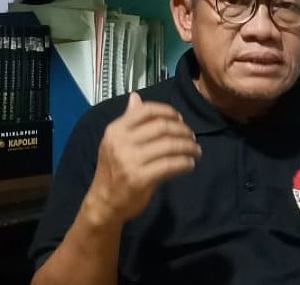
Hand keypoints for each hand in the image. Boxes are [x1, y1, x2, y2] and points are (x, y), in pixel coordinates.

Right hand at [88, 92, 200, 222]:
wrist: (104, 203)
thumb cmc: (113, 170)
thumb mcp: (115, 141)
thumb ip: (128, 120)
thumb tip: (136, 96)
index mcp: (116, 130)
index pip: (146, 111)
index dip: (167, 111)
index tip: (180, 118)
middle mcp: (121, 142)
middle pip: (161, 127)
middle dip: (182, 130)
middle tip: (191, 136)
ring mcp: (130, 160)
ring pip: (169, 145)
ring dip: (188, 147)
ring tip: (195, 150)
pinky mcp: (140, 178)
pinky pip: (170, 165)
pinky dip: (184, 163)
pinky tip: (189, 164)